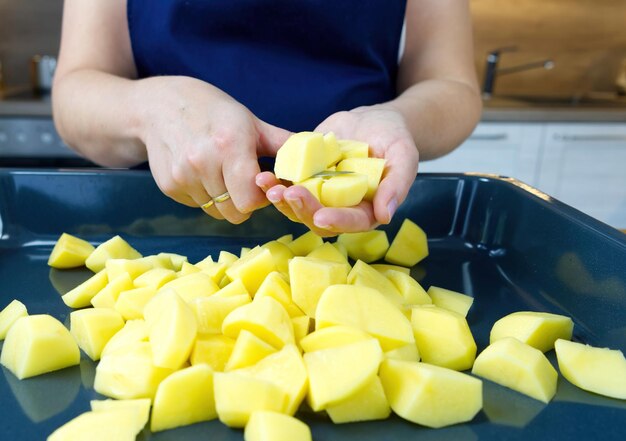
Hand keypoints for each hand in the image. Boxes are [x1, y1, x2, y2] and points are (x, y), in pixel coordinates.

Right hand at [138, 76, 291, 222]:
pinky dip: (205, 195)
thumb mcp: (251, 121)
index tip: (261, 183)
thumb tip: (317, 155)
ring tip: (221, 172)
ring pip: (216, 212)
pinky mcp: (168, 186)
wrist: (157, 105)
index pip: (250, 201)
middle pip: (234, 213)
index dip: (261, 197)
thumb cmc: (212, 110)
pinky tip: (202, 172)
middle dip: (245, 202)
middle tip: (244, 181)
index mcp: (230, 145)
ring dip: (225, 199)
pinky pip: (198, 205)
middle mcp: (202, 163)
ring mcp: (182, 177)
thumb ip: (284, 144)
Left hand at [257, 105, 418, 234]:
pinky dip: (275, 182)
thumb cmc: (395, 138)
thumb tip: (385, 216)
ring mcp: (320, 194)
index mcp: (366, 209)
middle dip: (302, 209)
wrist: (374, 120)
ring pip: (297, 207)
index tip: (321, 217)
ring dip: (282, 201)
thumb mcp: (404, 156)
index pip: (352, 222)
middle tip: (288, 195)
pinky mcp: (304, 178)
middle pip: (318, 219)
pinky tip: (264, 176)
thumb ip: (397, 185)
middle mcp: (340, 207)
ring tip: (269, 186)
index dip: (337, 221)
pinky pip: (287, 184)